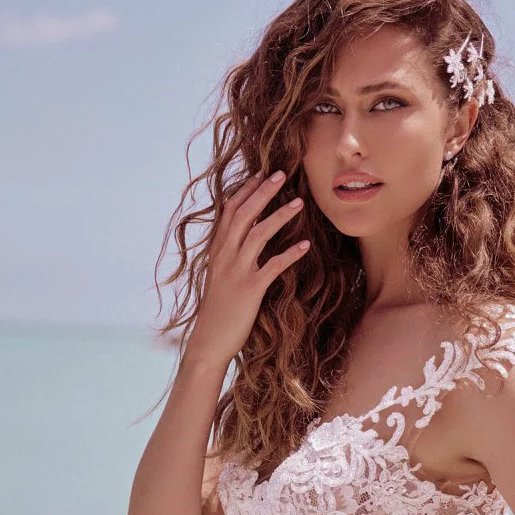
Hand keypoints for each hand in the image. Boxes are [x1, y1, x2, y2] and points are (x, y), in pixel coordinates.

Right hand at [185, 170, 309, 366]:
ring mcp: (236, 272)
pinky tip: (305, 246)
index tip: (261, 174)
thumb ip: (229, 256)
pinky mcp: (250, 290)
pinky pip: (272, 267)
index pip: (229, 212)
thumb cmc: (218, 311)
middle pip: (243, 215)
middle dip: (263, 192)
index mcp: (217, 251)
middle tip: (282, 174)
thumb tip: (244, 240)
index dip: (245, 191)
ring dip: (279, 216)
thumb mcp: (219, 277)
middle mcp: (224, 256)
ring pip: (258, 235)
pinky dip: (289, 255)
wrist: (209, 340)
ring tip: (299, 203)